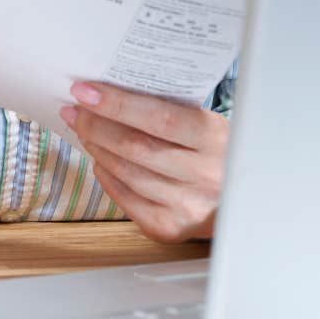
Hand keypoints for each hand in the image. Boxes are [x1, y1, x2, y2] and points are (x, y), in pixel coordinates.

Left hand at [60, 82, 228, 242]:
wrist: (244, 200)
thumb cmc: (218, 152)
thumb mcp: (209, 124)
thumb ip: (171, 110)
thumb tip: (112, 91)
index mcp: (215, 139)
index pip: (158, 118)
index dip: (117, 104)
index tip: (85, 90)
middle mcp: (203, 175)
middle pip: (135, 147)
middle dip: (96, 124)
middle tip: (75, 109)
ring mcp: (186, 206)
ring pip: (126, 172)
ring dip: (97, 148)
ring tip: (84, 129)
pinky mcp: (169, 228)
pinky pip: (126, 198)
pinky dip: (106, 175)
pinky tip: (99, 158)